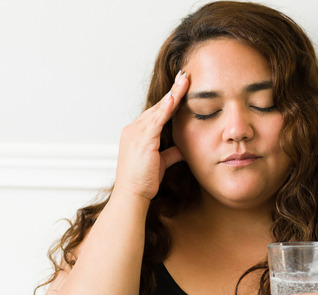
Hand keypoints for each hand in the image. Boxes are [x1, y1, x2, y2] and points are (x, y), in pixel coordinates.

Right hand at [114, 71, 189, 200]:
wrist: (132, 194)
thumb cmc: (143, 181)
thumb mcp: (161, 163)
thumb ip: (171, 153)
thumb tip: (184, 149)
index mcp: (136, 133)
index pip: (156, 112)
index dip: (170, 100)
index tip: (181, 88)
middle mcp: (134, 129)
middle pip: (158, 106)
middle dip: (173, 91)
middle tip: (186, 76)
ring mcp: (136, 133)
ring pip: (158, 108)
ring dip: (173, 93)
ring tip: (185, 80)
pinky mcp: (143, 139)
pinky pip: (157, 119)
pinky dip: (166, 107)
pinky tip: (175, 96)